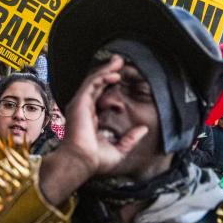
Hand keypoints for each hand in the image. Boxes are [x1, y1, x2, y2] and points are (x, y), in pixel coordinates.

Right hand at [60, 55, 148, 176]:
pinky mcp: (80, 102)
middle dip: (108, 71)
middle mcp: (83, 109)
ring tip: (118, 61)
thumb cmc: (94, 160)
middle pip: (96, 85)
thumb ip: (130, 139)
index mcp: (89, 118)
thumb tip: (143, 129)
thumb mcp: (118, 149)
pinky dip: (102, 76)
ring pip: (93, 81)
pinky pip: (91, 84)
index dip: (108, 84)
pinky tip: (114, 73)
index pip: (99, 95)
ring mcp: (80, 104)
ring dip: (106, 70)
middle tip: (119, 61)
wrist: (82, 161)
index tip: (120, 76)